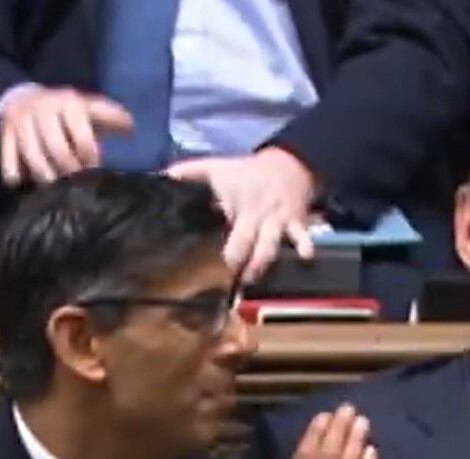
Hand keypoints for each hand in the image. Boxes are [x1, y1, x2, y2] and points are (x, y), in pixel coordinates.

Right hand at [0, 85, 133, 186]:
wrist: (20, 97)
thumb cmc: (66, 111)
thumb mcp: (88, 109)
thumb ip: (110, 117)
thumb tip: (132, 127)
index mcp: (69, 103)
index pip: (82, 138)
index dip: (90, 159)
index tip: (95, 169)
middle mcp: (43, 110)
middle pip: (57, 151)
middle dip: (71, 172)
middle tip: (78, 182)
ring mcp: (21, 123)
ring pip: (34, 159)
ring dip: (48, 178)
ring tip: (58, 188)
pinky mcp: (4, 136)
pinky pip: (9, 163)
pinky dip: (17, 177)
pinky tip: (27, 183)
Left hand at [167, 148, 318, 281]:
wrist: (289, 164)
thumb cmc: (248, 171)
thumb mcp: (218, 167)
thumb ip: (190, 172)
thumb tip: (162, 175)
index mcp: (239, 205)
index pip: (231, 231)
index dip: (227, 252)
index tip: (215, 266)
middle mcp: (259, 216)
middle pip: (253, 245)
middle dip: (245, 265)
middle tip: (235, 284)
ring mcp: (279, 222)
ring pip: (273, 245)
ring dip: (264, 264)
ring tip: (255, 280)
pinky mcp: (297, 224)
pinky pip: (303, 237)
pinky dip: (306, 247)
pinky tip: (306, 259)